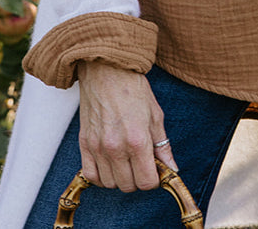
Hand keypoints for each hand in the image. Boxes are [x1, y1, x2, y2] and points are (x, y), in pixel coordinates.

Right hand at [76, 61, 175, 191]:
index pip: (146, 182)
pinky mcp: (84, 144)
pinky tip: (110, 164)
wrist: (107, 71)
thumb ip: (163, 146)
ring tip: (126, 161)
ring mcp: (98, 147)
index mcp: (137, 140)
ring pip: (110, 184)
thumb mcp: (156, 115)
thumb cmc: (133, 89)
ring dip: (120, 178)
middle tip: (141, 163)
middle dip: (138, 179)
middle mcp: (116, 148)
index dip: (154, 179)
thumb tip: (172, 169)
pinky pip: (91, 176)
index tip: (155, 170)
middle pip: (128, 186)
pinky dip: (101, 176)